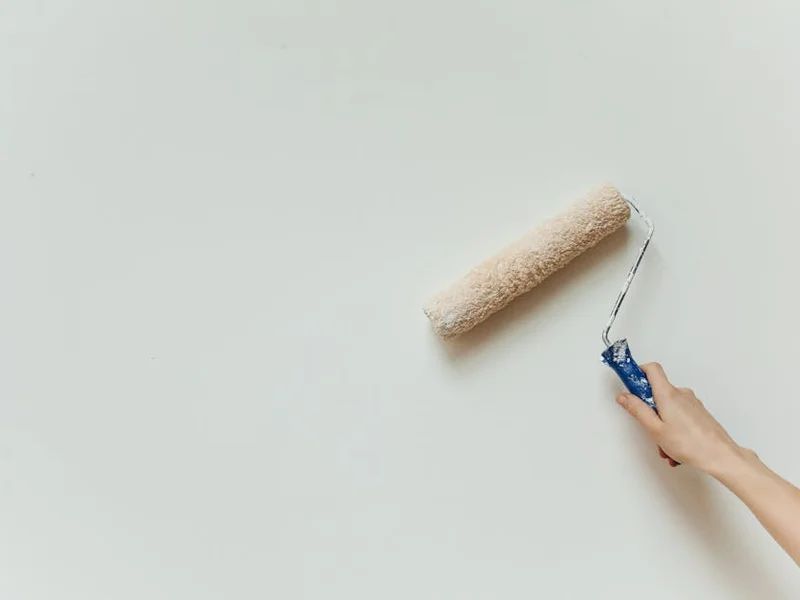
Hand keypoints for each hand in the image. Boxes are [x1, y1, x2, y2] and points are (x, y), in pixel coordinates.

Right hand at [616, 363, 744, 473]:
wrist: (721, 456)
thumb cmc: (691, 444)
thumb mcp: (655, 429)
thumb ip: (637, 410)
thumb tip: (624, 397)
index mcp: (668, 394)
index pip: (651, 369)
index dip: (638, 372)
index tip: (629, 382)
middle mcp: (682, 394)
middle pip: (657, 391)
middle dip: (649, 410)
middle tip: (649, 426)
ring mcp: (692, 403)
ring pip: (668, 407)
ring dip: (662, 424)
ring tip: (665, 445)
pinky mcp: (698, 413)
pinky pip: (679, 415)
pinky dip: (674, 428)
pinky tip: (675, 446)